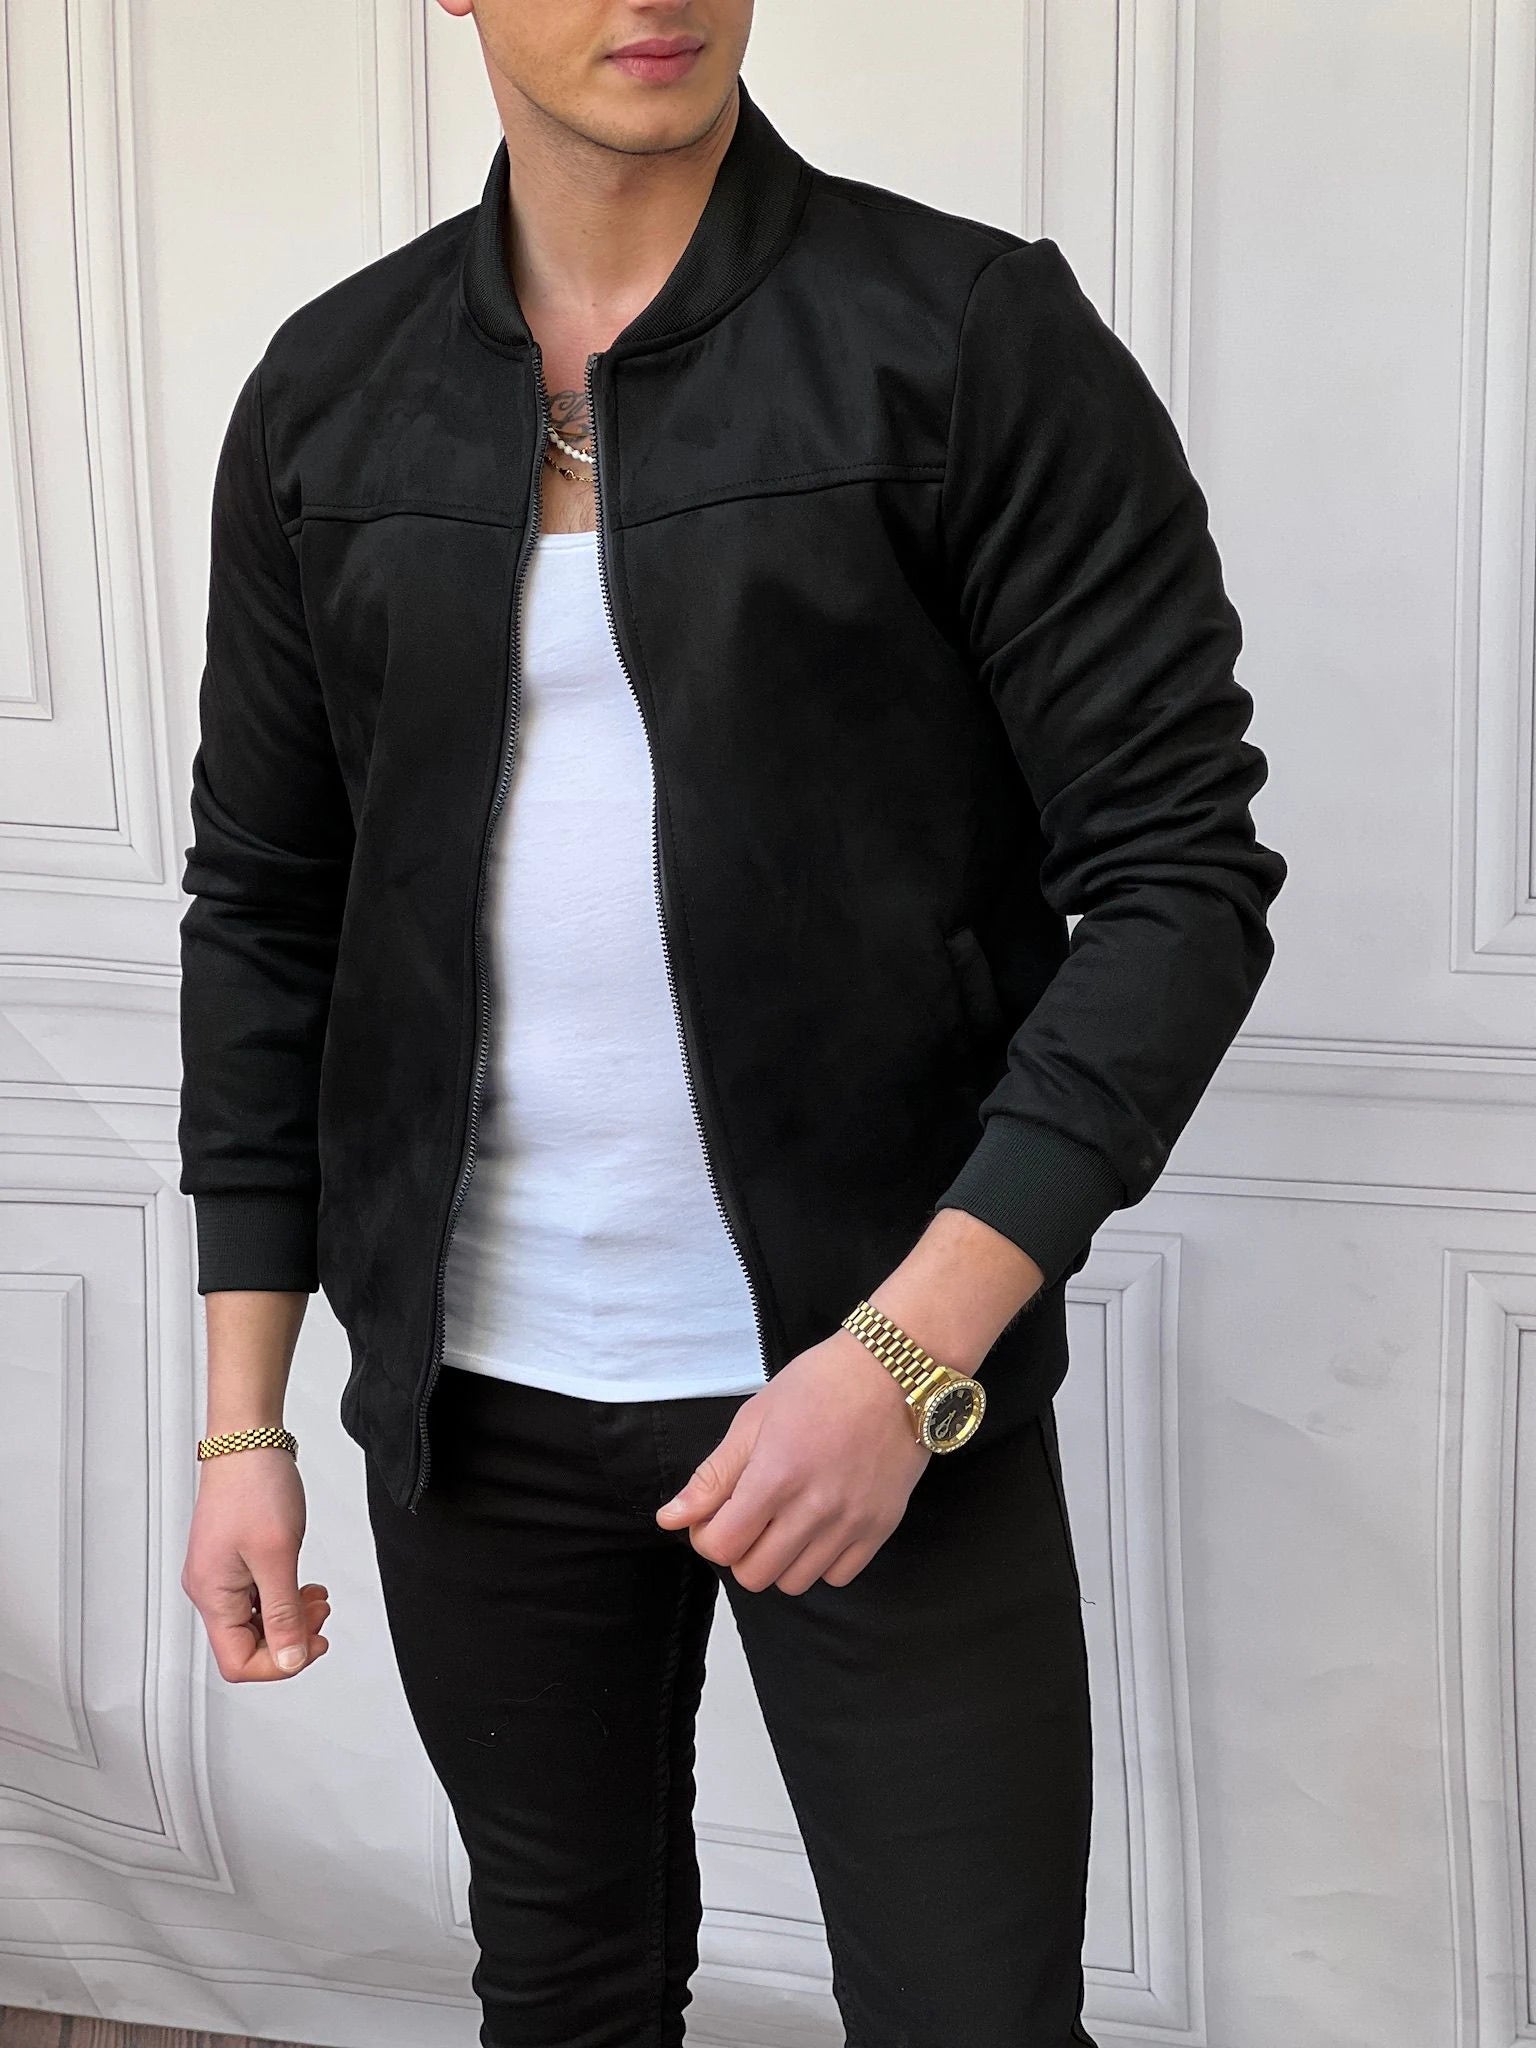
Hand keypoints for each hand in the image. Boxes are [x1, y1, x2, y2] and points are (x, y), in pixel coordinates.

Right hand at [182, 1447, 330, 1680]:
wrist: (248, 1440)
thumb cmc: (255, 1485)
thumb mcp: (277, 1555)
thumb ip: (283, 1613)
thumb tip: (291, 1659)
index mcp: (212, 1594)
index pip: (238, 1661)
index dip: (279, 1663)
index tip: (312, 1645)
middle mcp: (209, 1589)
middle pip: (246, 1644)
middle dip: (289, 1638)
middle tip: (321, 1618)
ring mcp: (220, 1573)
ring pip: (254, 1620)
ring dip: (289, 1617)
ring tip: (317, 1599)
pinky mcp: (232, 1558)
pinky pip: (256, 1595)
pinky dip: (283, 1596)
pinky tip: (302, 1585)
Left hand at [654, 1332, 931, 1593]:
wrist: (895, 1372)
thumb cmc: (818, 1385)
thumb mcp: (754, 1419)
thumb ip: (713, 1476)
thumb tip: (670, 1519)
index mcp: (775, 1477)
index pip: (721, 1547)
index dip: (707, 1536)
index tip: (716, 1516)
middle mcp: (814, 1509)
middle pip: (755, 1575)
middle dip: (740, 1551)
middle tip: (750, 1519)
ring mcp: (851, 1523)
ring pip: (795, 1583)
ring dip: (779, 1560)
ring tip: (785, 1523)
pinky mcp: (881, 1528)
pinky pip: (838, 1577)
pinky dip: (821, 1562)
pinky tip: (819, 1528)